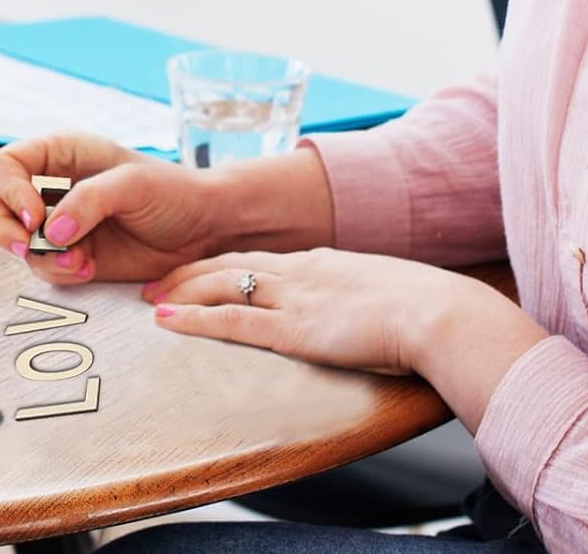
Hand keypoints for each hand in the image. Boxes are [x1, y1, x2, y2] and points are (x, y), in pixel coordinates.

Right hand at [0, 130, 228, 287]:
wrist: (202, 229)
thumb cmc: (173, 192)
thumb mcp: (134, 185)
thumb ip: (90, 201)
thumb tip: (50, 231)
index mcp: (61, 153)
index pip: (4, 166)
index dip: (9, 191)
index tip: (37, 216)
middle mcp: (51, 185)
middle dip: (3, 229)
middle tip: (28, 245)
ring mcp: (57, 222)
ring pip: (14, 242)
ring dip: (41, 257)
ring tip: (81, 261)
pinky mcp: (69, 254)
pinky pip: (41, 268)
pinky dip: (59, 273)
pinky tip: (89, 269)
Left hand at [139, 245, 465, 376]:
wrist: (439, 313)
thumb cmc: (426, 312)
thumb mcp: (388, 298)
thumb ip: (364, 303)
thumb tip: (365, 318)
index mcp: (324, 262)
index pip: (262, 259)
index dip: (224, 264)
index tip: (198, 270)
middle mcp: (302, 271)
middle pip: (231, 263)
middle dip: (190, 271)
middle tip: (156, 279)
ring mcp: (295, 296)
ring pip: (221, 284)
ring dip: (181, 290)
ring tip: (148, 296)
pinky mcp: (293, 329)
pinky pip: (231, 320)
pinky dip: (193, 318)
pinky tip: (167, 320)